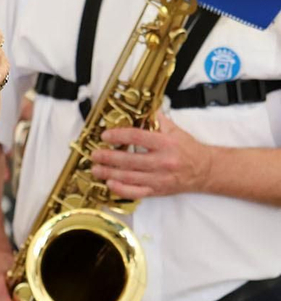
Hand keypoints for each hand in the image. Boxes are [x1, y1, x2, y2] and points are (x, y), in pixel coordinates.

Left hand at [90, 112, 211, 198]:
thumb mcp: (175, 130)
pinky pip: (137, 193)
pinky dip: (122, 190)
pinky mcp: (158, 190)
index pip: (137, 137)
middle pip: (130, 160)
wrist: (205, 170)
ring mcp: (160, 178)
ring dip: (109, 173)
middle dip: (108, 157)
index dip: (119, 135)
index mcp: (166, 144)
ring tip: (96, 169)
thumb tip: (142, 107)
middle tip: (94, 154)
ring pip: (130, 177)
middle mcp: (162, 162)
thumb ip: (157, 120)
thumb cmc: (188, 149)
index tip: (105, 135)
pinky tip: (110, 184)